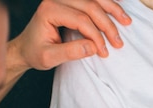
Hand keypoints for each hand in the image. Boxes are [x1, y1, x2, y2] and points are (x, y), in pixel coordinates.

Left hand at [9, 0, 131, 72]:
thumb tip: (93, 47)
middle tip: (119, 43)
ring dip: (113, 10)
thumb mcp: (49, 58)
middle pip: (91, 6)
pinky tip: (120, 4)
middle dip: (107, 25)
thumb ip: (70, 52)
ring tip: (127, 22)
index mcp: (49, 10)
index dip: (96, 36)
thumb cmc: (35, 52)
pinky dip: (107, 2)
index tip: (104, 52)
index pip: (81, 20)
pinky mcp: (70, 1)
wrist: (25, 47)